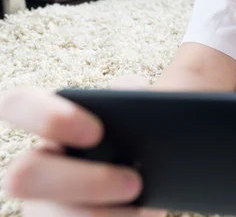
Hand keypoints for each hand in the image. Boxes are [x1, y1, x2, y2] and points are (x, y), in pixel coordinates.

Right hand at [0, 76, 166, 216]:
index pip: (16, 104)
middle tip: (134, 181)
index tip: (96, 132)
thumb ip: (133, 98)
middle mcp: (36, 167)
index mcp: (52, 126)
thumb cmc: (142, 143)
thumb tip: (132, 94)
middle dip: (85, 182)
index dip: (47, 117)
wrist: (155, 185)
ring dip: (104, 214)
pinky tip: (137, 216)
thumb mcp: (140, 117)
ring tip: (142, 204)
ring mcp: (44, 208)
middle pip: (23, 177)